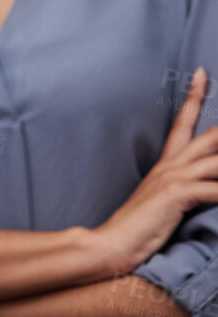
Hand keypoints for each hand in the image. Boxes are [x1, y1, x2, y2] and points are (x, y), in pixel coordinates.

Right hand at [91, 68, 217, 276]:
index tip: (202, 73)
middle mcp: (170, 166)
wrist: (110, 243)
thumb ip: (181, 188)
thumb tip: (202, 183)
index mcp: (165, 164)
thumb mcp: (162, 202)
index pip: (182, 123)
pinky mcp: (176, 194)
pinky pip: (215, 189)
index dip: (194, 96)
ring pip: (217, 160)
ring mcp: (172, 178)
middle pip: (211, 135)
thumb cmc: (137, 228)